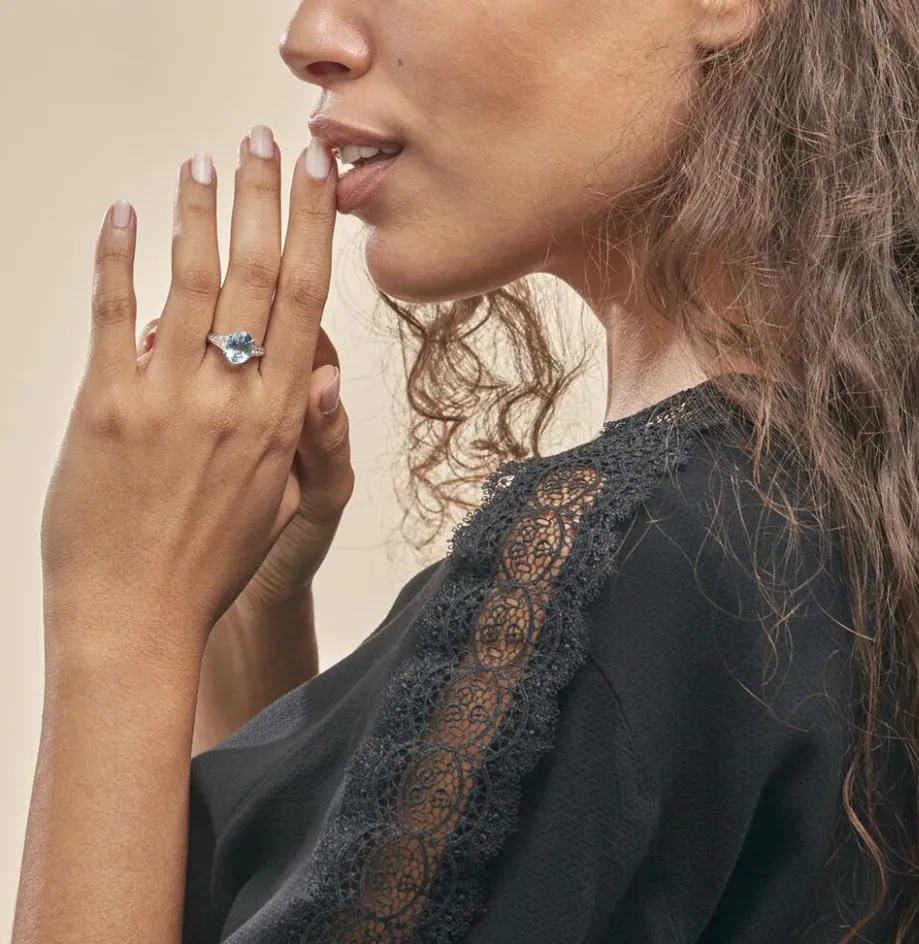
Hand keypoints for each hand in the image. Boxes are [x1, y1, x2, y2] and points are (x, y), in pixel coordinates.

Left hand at [41, 134, 338, 670]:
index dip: (313, 230)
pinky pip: (112, 316)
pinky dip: (116, 258)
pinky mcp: (106, 407)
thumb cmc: (212, 565)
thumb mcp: (279, 505)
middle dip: (265, 197)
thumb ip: (305, 440)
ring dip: (198, 213)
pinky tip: (125, 214)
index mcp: (280, 420)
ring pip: (190, 282)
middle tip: (266, 140)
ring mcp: (168, 399)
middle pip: (255, 275)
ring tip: (204, 161)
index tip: (319, 177)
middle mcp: (233, 398)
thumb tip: (325, 379)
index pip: (305, 302)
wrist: (137, 618)